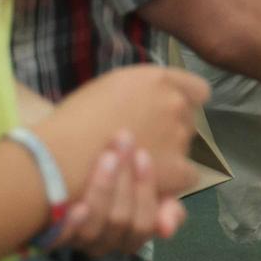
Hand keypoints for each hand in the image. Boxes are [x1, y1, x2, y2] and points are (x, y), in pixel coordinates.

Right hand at [36, 64, 208, 200]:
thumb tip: (151, 102)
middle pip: (189, 119)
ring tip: (137, 162)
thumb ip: (141, 91)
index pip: (198, 90)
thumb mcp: (110, 87)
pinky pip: (189, 175)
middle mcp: (174, 102)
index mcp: (158, 78)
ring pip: (186, 146)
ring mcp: (178, 135)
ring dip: (170, 153)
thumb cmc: (75, 119)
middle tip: (144, 141)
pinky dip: (174, 179)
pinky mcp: (176, 168)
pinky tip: (152, 181)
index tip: (170, 115)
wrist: (63, 156)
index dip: (187, 102)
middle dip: (172, 129)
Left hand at [52, 131, 186, 257]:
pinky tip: (76, 202)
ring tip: (105, 155)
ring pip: (97, 227)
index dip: (146, 190)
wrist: (58, 175)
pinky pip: (63, 237)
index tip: (143, 154)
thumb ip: (166, 206)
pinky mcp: (53, 237)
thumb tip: (167, 229)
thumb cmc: (112, 179)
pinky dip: (72, 222)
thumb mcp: (143, 190)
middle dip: (126, 180)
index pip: (145, 223)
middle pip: (122, 221)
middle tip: (124, 141)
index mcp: (129, 234)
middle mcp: (105, 241)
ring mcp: (78, 240)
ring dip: (104, 189)